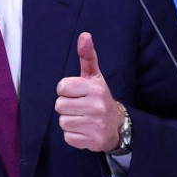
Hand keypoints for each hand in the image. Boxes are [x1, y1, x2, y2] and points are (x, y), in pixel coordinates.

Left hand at [55, 32, 124, 152]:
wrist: (117, 126)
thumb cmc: (99, 98)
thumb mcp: (95, 77)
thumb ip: (88, 57)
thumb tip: (84, 35)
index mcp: (96, 88)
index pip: (62, 87)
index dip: (66, 90)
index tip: (77, 93)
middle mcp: (97, 106)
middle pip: (59, 105)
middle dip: (66, 106)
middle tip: (80, 107)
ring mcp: (95, 125)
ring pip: (62, 121)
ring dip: (69, 121)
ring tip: (82, 118)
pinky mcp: (92, 141)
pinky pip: (67, 137)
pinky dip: (73, 135)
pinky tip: (84, 129)